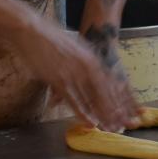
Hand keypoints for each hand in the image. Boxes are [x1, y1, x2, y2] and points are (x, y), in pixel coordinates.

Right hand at [1, 19, 140, 129]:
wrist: (31, 30)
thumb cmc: (50, 37)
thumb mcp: (75, 46)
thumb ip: (84, 60)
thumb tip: (91, 70)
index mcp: (92, 58)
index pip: (111, 83)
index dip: (119, 100)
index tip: (126, 112)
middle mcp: (86, 67)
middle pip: (105, 94)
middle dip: (115, 112)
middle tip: (123, 125)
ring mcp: (73, 74)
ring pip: (92, 100)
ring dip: (102, 116)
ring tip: (110, 128)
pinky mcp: (58, 80)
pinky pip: (74, 101)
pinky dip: (83, 113)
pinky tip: (90, 123)